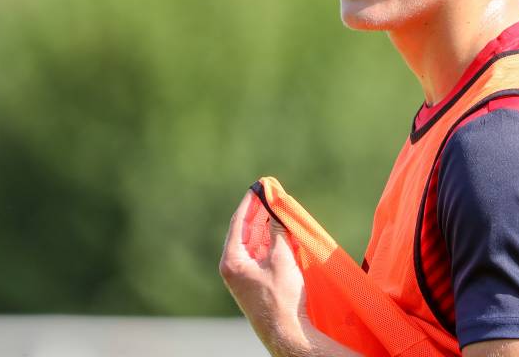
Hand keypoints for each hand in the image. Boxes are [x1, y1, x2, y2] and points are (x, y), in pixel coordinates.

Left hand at [219, 190, 309, 355]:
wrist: (286, 332)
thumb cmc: (281, 298)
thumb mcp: (281, 259)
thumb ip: (278, 231)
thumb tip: (277, 210)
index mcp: (231, 261)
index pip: (238, 222)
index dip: (250, 203)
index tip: (259, 186)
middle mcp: (234, 267)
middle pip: (246, 231)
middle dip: (260, 213)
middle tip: (271, 194)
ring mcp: (244, 275)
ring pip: (255, 242)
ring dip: (267, 227)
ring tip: (279, 208)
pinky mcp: (256, 282)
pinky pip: (262, 255)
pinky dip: (271, 242)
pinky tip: (283, 231)